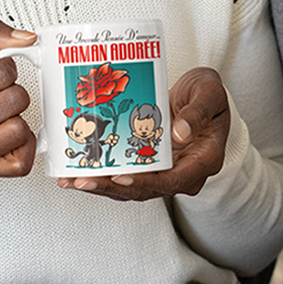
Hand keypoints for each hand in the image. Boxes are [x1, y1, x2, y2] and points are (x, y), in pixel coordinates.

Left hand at [57, 66, 229, 200]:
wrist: (204, 96)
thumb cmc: (210, 95)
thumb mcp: (210, 94)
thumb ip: (197, 112)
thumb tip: (180, 132)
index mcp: (203, 160)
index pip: (173, 180)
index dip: (145, 181)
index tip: (121, 177)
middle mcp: (183, 172)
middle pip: (145, 189)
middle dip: (111, 187)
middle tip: (83, 180)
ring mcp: (166, 171)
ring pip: (132, 186)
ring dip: (102, 185)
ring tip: (72, 179)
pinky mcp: (151, 164)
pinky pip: (127, 173)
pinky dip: (104, 174)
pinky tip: (79, 168)